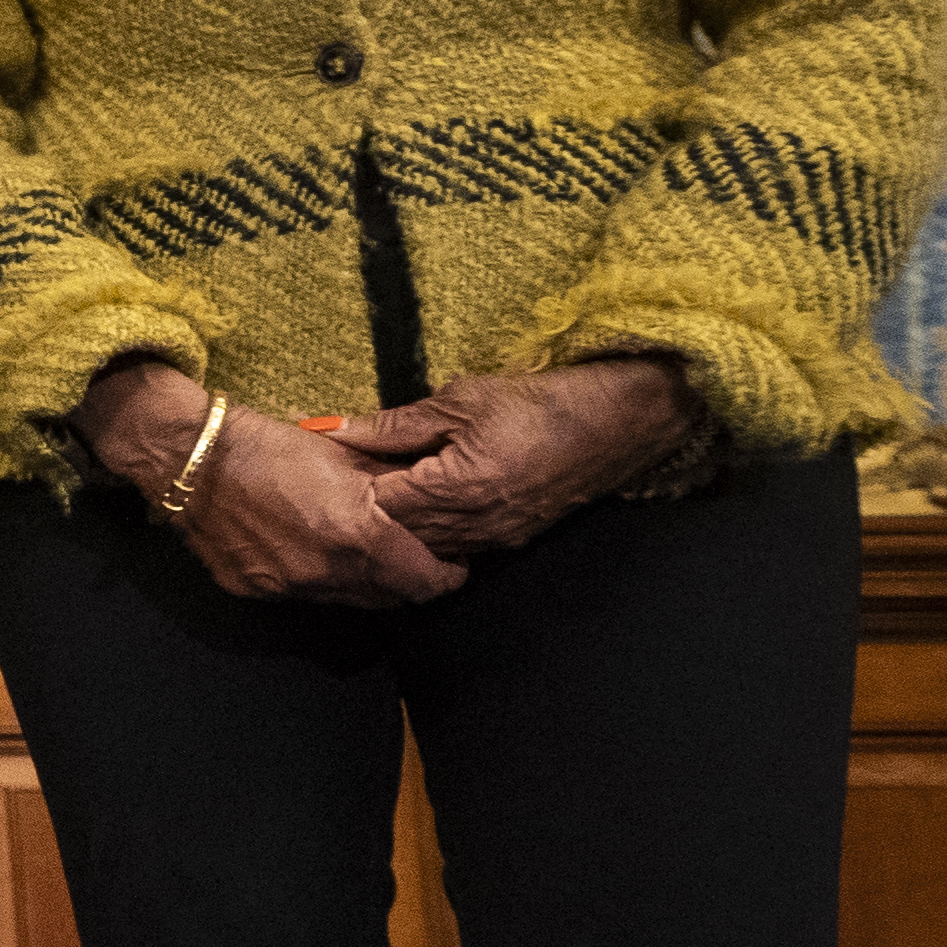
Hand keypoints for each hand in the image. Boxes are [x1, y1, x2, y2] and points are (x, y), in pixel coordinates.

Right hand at [78, 352, 454, 606]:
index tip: (453, 561)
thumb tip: (428, 500)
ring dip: (364, 582)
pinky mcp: (255, 590)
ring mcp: (288, 587)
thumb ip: (391, 485)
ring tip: (363, 550)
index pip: (425, 582)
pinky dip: (320, 578)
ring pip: (347, 601)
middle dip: (408, 579)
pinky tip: (311, 548)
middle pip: (390, 598)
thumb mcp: (344, 456)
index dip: (448, 575)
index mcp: (357, 537)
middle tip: (414, 555)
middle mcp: (326, 573)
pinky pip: (305, 594)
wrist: (190, 458)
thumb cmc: (269, 446)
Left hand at [329, 356, 690, 560]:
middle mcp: (474, 525)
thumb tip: (334, 429)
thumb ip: (394, 424)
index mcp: (455, 489)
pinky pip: (456, 546)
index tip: (326, 471)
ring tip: (377, 495)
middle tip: (341, 489)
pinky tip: (418, 508)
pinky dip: (430, 532)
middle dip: (367, 514)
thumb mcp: (461, 400)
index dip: (348, 489)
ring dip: (398, 526)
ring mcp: (495, 537)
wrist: (621, 421)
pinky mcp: (512, 538)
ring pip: (425, 546)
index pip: (377, 506)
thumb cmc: (544, 402)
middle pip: (396, 535)